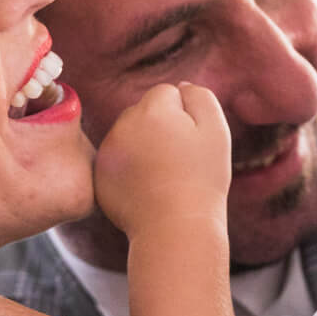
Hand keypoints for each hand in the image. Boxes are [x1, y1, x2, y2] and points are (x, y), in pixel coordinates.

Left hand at [95, 82, 230, 238]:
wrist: (175, 228)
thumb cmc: (202, 180)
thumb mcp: (216, 131)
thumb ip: (200, 97)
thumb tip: (181, 87)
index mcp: (153, 108)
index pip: (167, 94)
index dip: (185, 117)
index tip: (191, 144)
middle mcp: (123, 124)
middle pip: (143, 112)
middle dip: (160, 127)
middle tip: (178, 161)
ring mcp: (108, 151)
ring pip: (129, 135)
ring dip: (143, 146)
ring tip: (163, 176)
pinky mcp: (100, 176)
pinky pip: (118, 161)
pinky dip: (130, 170)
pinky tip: (147, 188)